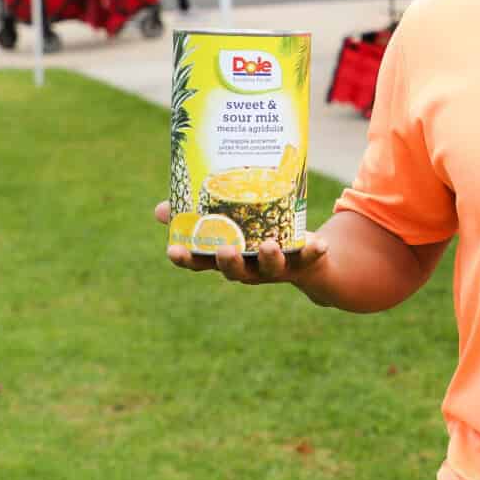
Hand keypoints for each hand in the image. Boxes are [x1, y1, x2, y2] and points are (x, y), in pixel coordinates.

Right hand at [155, 201, 329, 286]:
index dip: (186, 259)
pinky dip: (313, 251)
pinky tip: (318, 243)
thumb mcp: (229, 222)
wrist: (305, 258)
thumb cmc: (257, 235)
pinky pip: (309, 259)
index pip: (201, 263)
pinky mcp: (304, 262)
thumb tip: (161, 208)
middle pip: (235, 272)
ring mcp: (277, 268)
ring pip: (271, 268)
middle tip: (225, 250)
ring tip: (268, 244)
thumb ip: (199, 213)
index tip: (173, 250)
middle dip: (229, 262)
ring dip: (269, 258)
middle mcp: (250, 268)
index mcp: (228, 258)